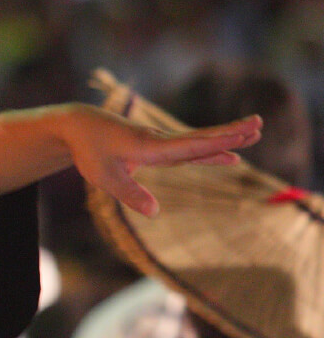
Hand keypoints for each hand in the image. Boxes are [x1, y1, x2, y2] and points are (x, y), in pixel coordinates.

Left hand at [59, 104, 261, 216]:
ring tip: (254, 133)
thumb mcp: (103, 176)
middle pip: (200, 138)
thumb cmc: (90, 150)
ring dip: (225, 139)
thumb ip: (129, 194)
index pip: (188, 146)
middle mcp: (160, 141)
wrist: (79, 125)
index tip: (238, 139)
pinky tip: (228, 157)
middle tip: (258, 125)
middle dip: (229, 133)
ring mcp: (160, 142)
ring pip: (198, 142)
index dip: (214, 144)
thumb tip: (155, 213)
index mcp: (149, 146)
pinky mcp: (158, 146)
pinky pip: (189, 150)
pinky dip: (209, 152)